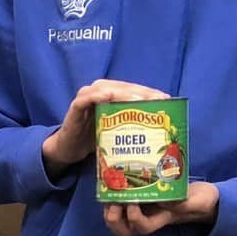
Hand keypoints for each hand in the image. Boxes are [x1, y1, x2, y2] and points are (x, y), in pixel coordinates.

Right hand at [43, 79, 170, 170]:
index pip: (134, 89)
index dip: (151, 93)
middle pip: (124, 87)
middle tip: (158, 100)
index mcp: (112, 94)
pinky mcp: (75, 106)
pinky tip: (107, 96)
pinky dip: (96, 96)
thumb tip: (162, 131)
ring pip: (107, 89)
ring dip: (123, 93)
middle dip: (142, 92)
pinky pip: (85, 98)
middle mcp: (100, 91)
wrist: (69, 148)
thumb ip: (134, 126)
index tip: (167, 100)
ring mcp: (86, 97)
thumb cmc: (95, 138)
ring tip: (138, 100)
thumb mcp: (118, 131)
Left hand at [103, 182, 219, 235]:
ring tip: (109, 192)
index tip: (134, 201)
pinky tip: (113, 181)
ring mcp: (139, 210)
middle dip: (113, 218)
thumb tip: (169, 202)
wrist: (198, 196)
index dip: (134, 218)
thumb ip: (187, 204)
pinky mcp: (136, 199)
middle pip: (122, 231)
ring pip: (116, 220)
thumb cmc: (199, 200)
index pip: (142, 227)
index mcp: (159, 220)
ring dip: (108, 208)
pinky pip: (117, 204)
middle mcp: (145, 219)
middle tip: (113, 201)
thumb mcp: (199, 201)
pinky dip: (112, 196)